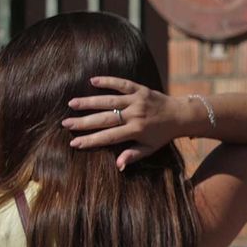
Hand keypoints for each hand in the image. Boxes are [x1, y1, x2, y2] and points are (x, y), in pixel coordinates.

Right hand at [63, 76, 191, 169]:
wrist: (181, 115)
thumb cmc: (163, 134)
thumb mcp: (150, 148)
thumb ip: (133, 155)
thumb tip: (118, 165)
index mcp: (136, 131)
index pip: (108, 137)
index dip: (91, 140)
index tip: (74, 143)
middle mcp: (135, 115)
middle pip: (104, 118)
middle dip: (83, 122)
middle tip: (65, 124)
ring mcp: (137, 100)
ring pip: (109, 100)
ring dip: (89, 102)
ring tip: (72, 103)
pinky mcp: (140, 89)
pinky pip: (122, 83)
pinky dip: (108, 81)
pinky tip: (92, 81)